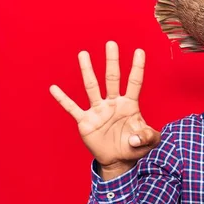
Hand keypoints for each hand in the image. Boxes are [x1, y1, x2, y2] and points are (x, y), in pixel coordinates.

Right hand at [50, 41, 160, 178]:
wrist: (119, 160)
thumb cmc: (135, 147)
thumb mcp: (149, 143)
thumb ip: (148, 137)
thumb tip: (135, 138)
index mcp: (130, 105)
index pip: (134, 83)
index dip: (137, 68)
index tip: (139, 51)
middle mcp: (113, 103)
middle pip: (112, 78)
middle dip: (112, 61)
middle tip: (111, 44)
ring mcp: (98, 111)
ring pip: (92, 87)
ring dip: (88, 71)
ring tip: (84, 54)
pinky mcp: (86, 121)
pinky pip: (73, 108)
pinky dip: (63, 99)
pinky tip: (54, 89)